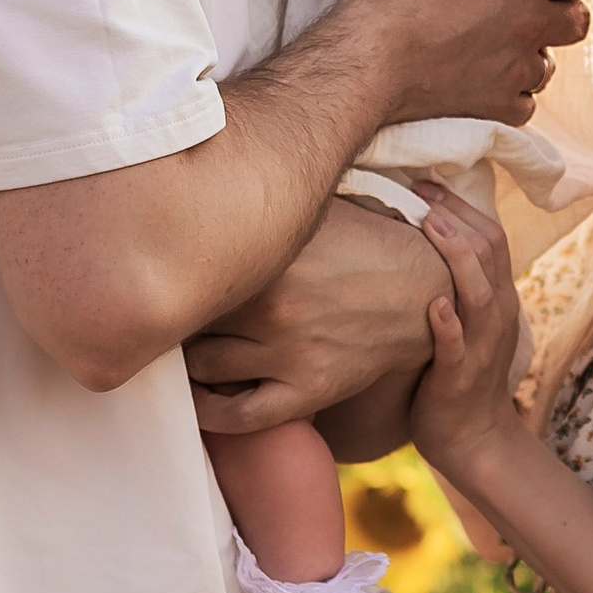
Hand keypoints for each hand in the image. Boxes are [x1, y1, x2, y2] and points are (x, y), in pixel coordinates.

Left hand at [187, 197, 444, 431]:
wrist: (427, 289)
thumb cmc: (367, 241)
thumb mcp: (320, 210)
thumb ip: (270, 203)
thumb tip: (219, 177)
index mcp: (269, 256)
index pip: (191, 267)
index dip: (173, 270)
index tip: (166, 272)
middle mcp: (271, 306)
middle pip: (189, 317)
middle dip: (175, 315)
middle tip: (168, 311)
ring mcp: (288, 352)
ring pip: (202, 366)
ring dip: (187, 360)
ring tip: (183, 350)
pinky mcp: (308, 389)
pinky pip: (239, 414)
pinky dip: (209, 411)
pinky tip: (200, 398)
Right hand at [338, 0, 592, 128]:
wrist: (364, 60)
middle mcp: (531, 25)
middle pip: (579, 19)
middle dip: (564, 5)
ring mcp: (516, 71)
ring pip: (551, 61)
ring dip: (536, 48)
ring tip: (503, 36)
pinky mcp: (497, 105)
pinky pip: (527, 100)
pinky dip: (515, 89)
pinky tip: (488, 72)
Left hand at [411, 183, 529, 486]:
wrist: (474, 439)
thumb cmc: (455, 374)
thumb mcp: (462, 321)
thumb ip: (450, 283)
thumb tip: (409, 238)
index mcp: (497, 298)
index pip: (491, 235)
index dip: (460, 205)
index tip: (425, 182)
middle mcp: (496, 314)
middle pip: (489, 250)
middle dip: (455, 215)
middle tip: (419, 189)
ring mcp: (481, 345)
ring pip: (479, 290)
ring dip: (455, 255)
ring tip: (428, 223)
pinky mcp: (461, 377)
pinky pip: (459, 346)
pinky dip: (449, 323)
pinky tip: (433, 304)